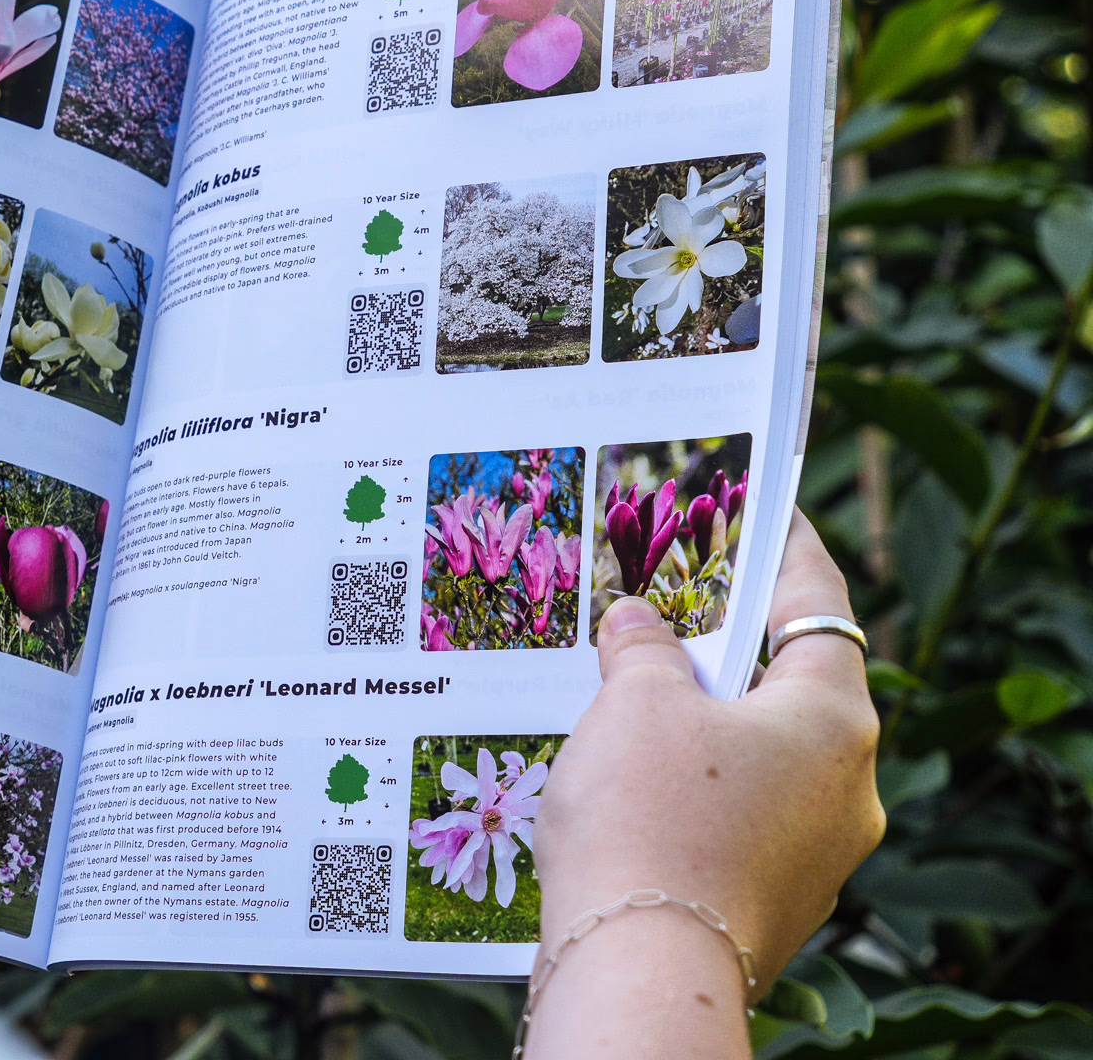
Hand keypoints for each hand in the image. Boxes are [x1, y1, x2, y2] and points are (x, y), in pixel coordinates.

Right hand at [525, 510, 884, 1057]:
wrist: (639, 967)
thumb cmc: (647, 818)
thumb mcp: (635, 702)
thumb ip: (643, 647)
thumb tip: (638, 623)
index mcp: (834, 718)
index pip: (820, 603)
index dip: (783, 548)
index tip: (758, 510)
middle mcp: (848, 785)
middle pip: (791, 680)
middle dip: (725, 639)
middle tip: (665, 595)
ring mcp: (818, 850)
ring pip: (764, 751)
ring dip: (704, 715)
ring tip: (627, 684)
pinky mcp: (776, 896)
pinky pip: (742, 810)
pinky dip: (697, 779)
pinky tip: (632, 770)